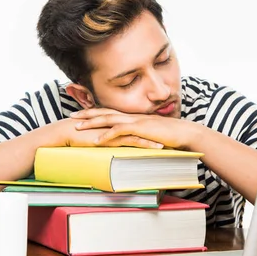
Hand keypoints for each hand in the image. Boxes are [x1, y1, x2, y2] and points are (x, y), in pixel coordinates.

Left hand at [70, 108, 196, 149]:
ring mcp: (136, 121)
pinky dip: (107, 135)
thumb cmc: (172, 136)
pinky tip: (97, 140)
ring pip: (109, 119)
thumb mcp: (151, 135)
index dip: (94, 113)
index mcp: (134, 117)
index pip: (110, 113)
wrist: (186, 133)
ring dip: (92, 123)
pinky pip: (120, 131)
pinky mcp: (141, 129)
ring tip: (77, 127)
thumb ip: (141, 137)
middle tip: (70, 116)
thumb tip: (134, 143)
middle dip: (86, 114)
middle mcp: (133, 116)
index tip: (81, 115)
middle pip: (104, 112)